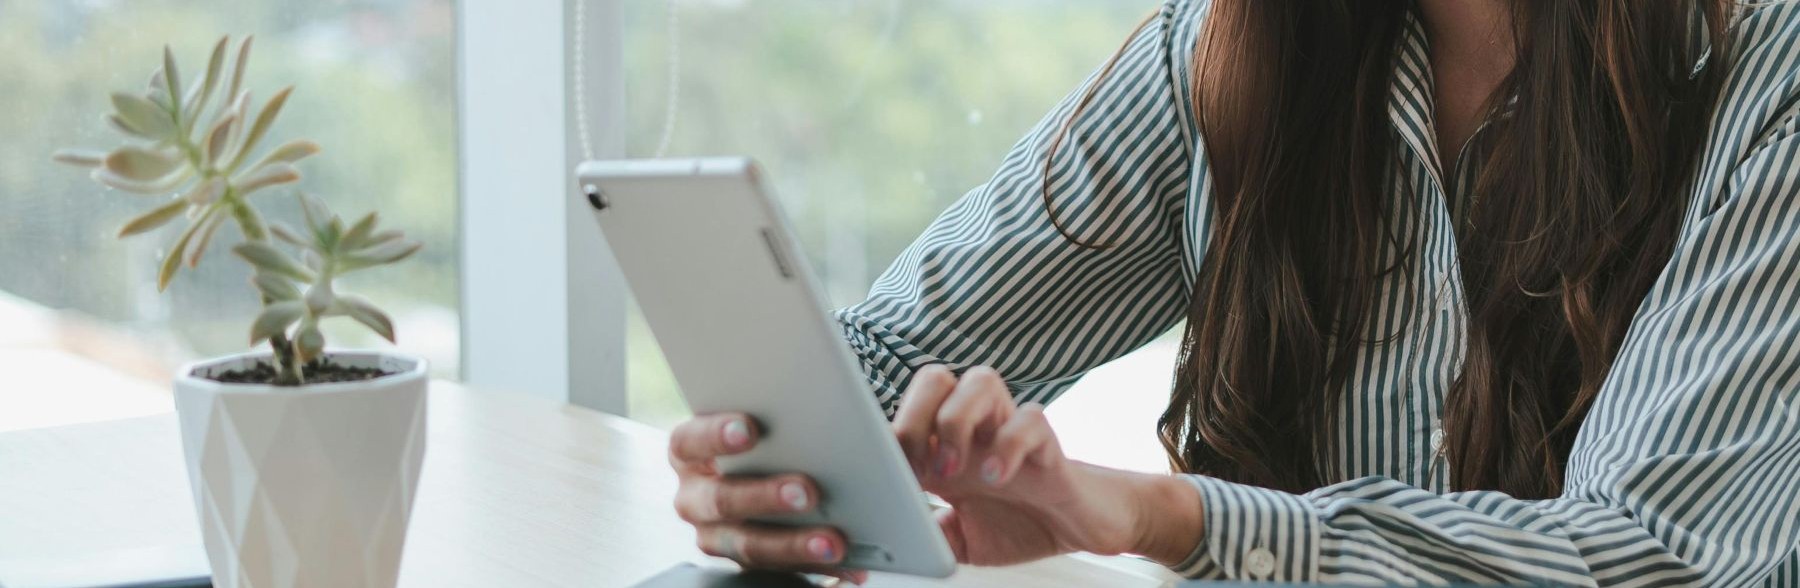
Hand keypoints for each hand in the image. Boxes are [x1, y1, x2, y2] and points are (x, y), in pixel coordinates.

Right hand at [668, 414, 868, 583]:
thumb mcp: (758, 421)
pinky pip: (779, 570)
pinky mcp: (744, 561)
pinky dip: (815, 566)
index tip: (749, 429)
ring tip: (832, 542)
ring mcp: (715, 534)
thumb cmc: (764, 434)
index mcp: (688, 451)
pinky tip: (849, 564)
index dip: (716, 435)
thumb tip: (821, 411)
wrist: (761, 466)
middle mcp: (693, 496)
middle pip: (721, 500)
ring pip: (748, 545)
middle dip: (766, 496)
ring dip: (794, 544)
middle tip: (807, 492)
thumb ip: (774, 419)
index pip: (690, 441)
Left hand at [895, 365, 1203, 566]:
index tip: (881, 474)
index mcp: (946, 447)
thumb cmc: (1020, 522)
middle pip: (935, 378)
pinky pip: (1031, 419)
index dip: (885, 433)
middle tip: (917, 465)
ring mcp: (1010, 431)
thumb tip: (898, 531)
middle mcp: (976, 430)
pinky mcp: (1048, 444)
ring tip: (956, 470)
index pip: (905, 410)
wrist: (1080, 527)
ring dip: (957, 421)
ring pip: (980, 380)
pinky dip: (1008, 445)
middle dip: (915, 413)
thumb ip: (929, 534)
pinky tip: (997, 476)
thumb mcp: (960, 541)